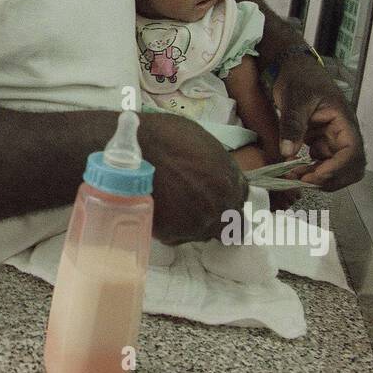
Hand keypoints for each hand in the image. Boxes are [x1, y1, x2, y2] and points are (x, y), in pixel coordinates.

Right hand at [137, 111, 246, 244]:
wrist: (131, 149)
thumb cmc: (164, 135)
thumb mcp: (203, 141)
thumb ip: (218, 164)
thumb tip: (217, 173)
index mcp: (229, 180)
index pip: (241, 200)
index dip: (229, 198)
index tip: (217, 198)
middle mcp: (219, 205)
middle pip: (228, 224)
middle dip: (216, 217)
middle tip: (196, 208)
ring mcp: (197, 223)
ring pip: (202, 234)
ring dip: (193, 225)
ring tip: (173, 210)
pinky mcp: (173, 235)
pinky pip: (177, 237)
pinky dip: (170, 229)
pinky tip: (160, 212)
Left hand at [272, 54, 365, 190]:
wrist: (293, 69)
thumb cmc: (300, 78)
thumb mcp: (295, 99)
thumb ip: (292, 125)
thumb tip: (287, 152)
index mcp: (343, 121)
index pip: (353, 152)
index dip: (337, 168)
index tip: (316, 175)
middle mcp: (343, 133)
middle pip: (351, 167)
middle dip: (330, 178)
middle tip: (304, 180)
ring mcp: (333, 139)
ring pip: (336, 168)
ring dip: (319, 177)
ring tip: (294, 176)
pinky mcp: (322, 142)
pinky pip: (322, 163)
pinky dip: (310, 171)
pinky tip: (292, 169)